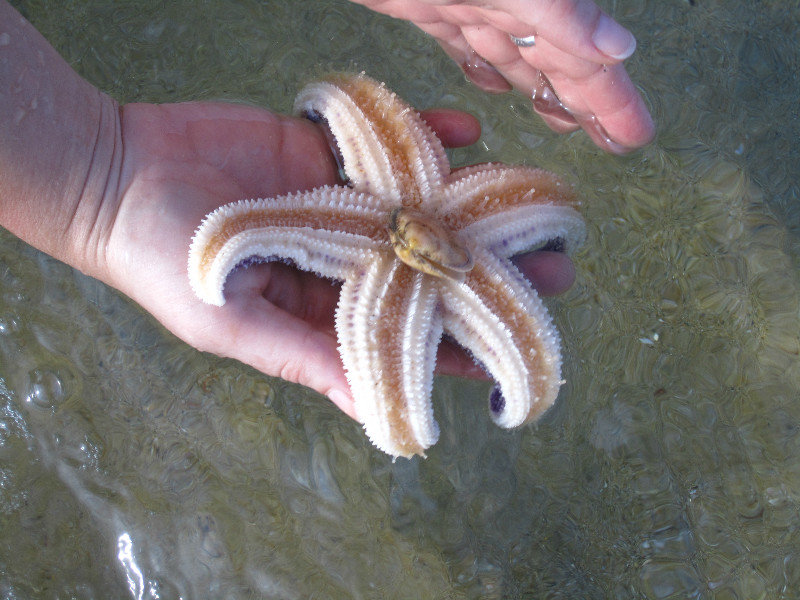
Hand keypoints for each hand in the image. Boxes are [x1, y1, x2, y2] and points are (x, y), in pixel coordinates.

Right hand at [97, 102, 574, 419]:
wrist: (117, 175)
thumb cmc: (166, 263)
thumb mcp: (235, 325)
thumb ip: (309, 360)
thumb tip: (380, 413)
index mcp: (323, 307)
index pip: (406, 329)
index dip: (462, 336)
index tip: (520, 339)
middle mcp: (342, 257)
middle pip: (428, 264)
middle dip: (489, 267)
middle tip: (556, 267)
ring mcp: (340, 201)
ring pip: (420, 204)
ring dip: (475, 204)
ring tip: (536, 206)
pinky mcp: (326, 150)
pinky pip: (387, 141)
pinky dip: (426, 134)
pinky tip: (469, 134)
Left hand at [354, 0, 654, 152]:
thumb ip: (557, 7)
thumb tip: (617, 47)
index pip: (582, 57)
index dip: (610, 97)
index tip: (634, 134)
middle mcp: (504, 3)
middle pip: (556, 61)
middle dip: (589, 100)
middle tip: (616, 139)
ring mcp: (466, 3)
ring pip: (515, 57)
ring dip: (543, 88)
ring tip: (566, 121)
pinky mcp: (427, 6)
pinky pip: (464, 45)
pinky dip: (483, 67)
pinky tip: (490, 85)